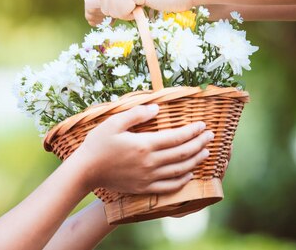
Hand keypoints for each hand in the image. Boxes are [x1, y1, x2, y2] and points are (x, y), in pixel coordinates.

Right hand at [73, 104, 213, 194]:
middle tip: (210, 136)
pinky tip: (189, 173)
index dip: (192, 131)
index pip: (176, 137)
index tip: (202, 125)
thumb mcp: (113, 123)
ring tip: (205, 152)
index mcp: (144, 144)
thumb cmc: (97, 144)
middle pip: (182, 153)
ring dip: (195, 160)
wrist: (85, 171)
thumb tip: (157, 108)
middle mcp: (150, 162)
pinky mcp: (144, 188)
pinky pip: (170, 186)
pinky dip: (183, 180)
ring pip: (180, 170)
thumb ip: (136, 114)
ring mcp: (148, 177)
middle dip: (199, 143)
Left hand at [81, 0, 193, 24]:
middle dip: (113, 11)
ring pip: (107, 8)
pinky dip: (132, 14)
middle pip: (95, 1)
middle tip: (135, 6)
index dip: (95, 4)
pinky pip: (118, 11)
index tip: (100, 18)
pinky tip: (146, 4)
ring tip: (143, 2)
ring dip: (124, 13)